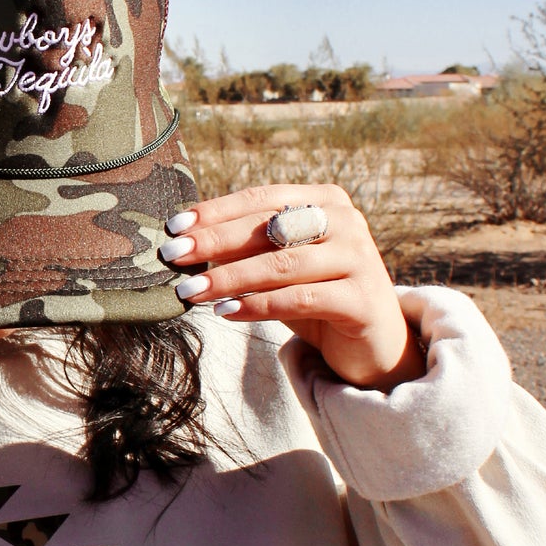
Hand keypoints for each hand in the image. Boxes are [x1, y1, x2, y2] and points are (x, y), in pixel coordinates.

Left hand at [160, 184, 424, 391]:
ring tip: (189, 291)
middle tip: (171, 255)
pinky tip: (225, 312)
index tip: (173, 226)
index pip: (262, 198)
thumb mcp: (279, 269)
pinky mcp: (363, 299)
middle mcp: (346, 221)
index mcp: (325, 201)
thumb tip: (186, 243)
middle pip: (269, 226)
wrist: (373, 348)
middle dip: (214, 240)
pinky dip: (257, 305)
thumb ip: (246, 251)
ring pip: (281, 264)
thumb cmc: (316, 299)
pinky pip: (300, 298)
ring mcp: (359, 257)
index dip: (216, 211)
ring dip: (229, 277)